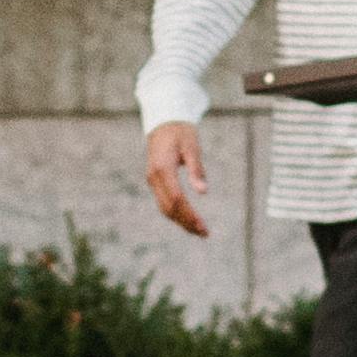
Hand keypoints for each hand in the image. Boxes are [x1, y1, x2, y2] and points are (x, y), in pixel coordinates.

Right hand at [143, 120, 210, 239]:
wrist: (164, 122)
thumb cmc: (181, 132)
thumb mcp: (192, 146)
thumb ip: (197, 169)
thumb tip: (203, 192)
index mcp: (163, 168)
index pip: (176, 199)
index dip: (189, 215)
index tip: (203, 227)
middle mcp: (154, 177)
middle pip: (169, 208)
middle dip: (186, 223)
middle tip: (204, 234)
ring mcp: (152, 180)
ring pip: (164, 208)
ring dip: (181, 221)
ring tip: (199, 231)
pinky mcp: (155, 181)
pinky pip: (164, 202)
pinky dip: (175, 213)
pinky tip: (188, 219)